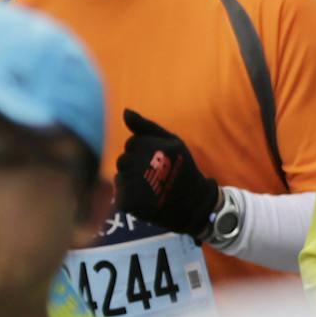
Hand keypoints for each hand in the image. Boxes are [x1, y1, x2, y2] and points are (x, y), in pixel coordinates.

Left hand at [115, 110, 219, 240]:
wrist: (195, 205)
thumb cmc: (183, 169)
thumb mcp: (173, 142)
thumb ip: (147, 126)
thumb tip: (125, 111)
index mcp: (153, 148)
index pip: (132, 144)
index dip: (144, 153)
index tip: (160, 163)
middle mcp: (143, 165)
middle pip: (123, 160)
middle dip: (136, 167)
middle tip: (157, 177)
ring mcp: (135, 186)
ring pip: (121, 176)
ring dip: (132, 181)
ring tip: (152, 188)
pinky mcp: (130, 203)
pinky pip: (120, 194)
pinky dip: (130, 196)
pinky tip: (147, 199)